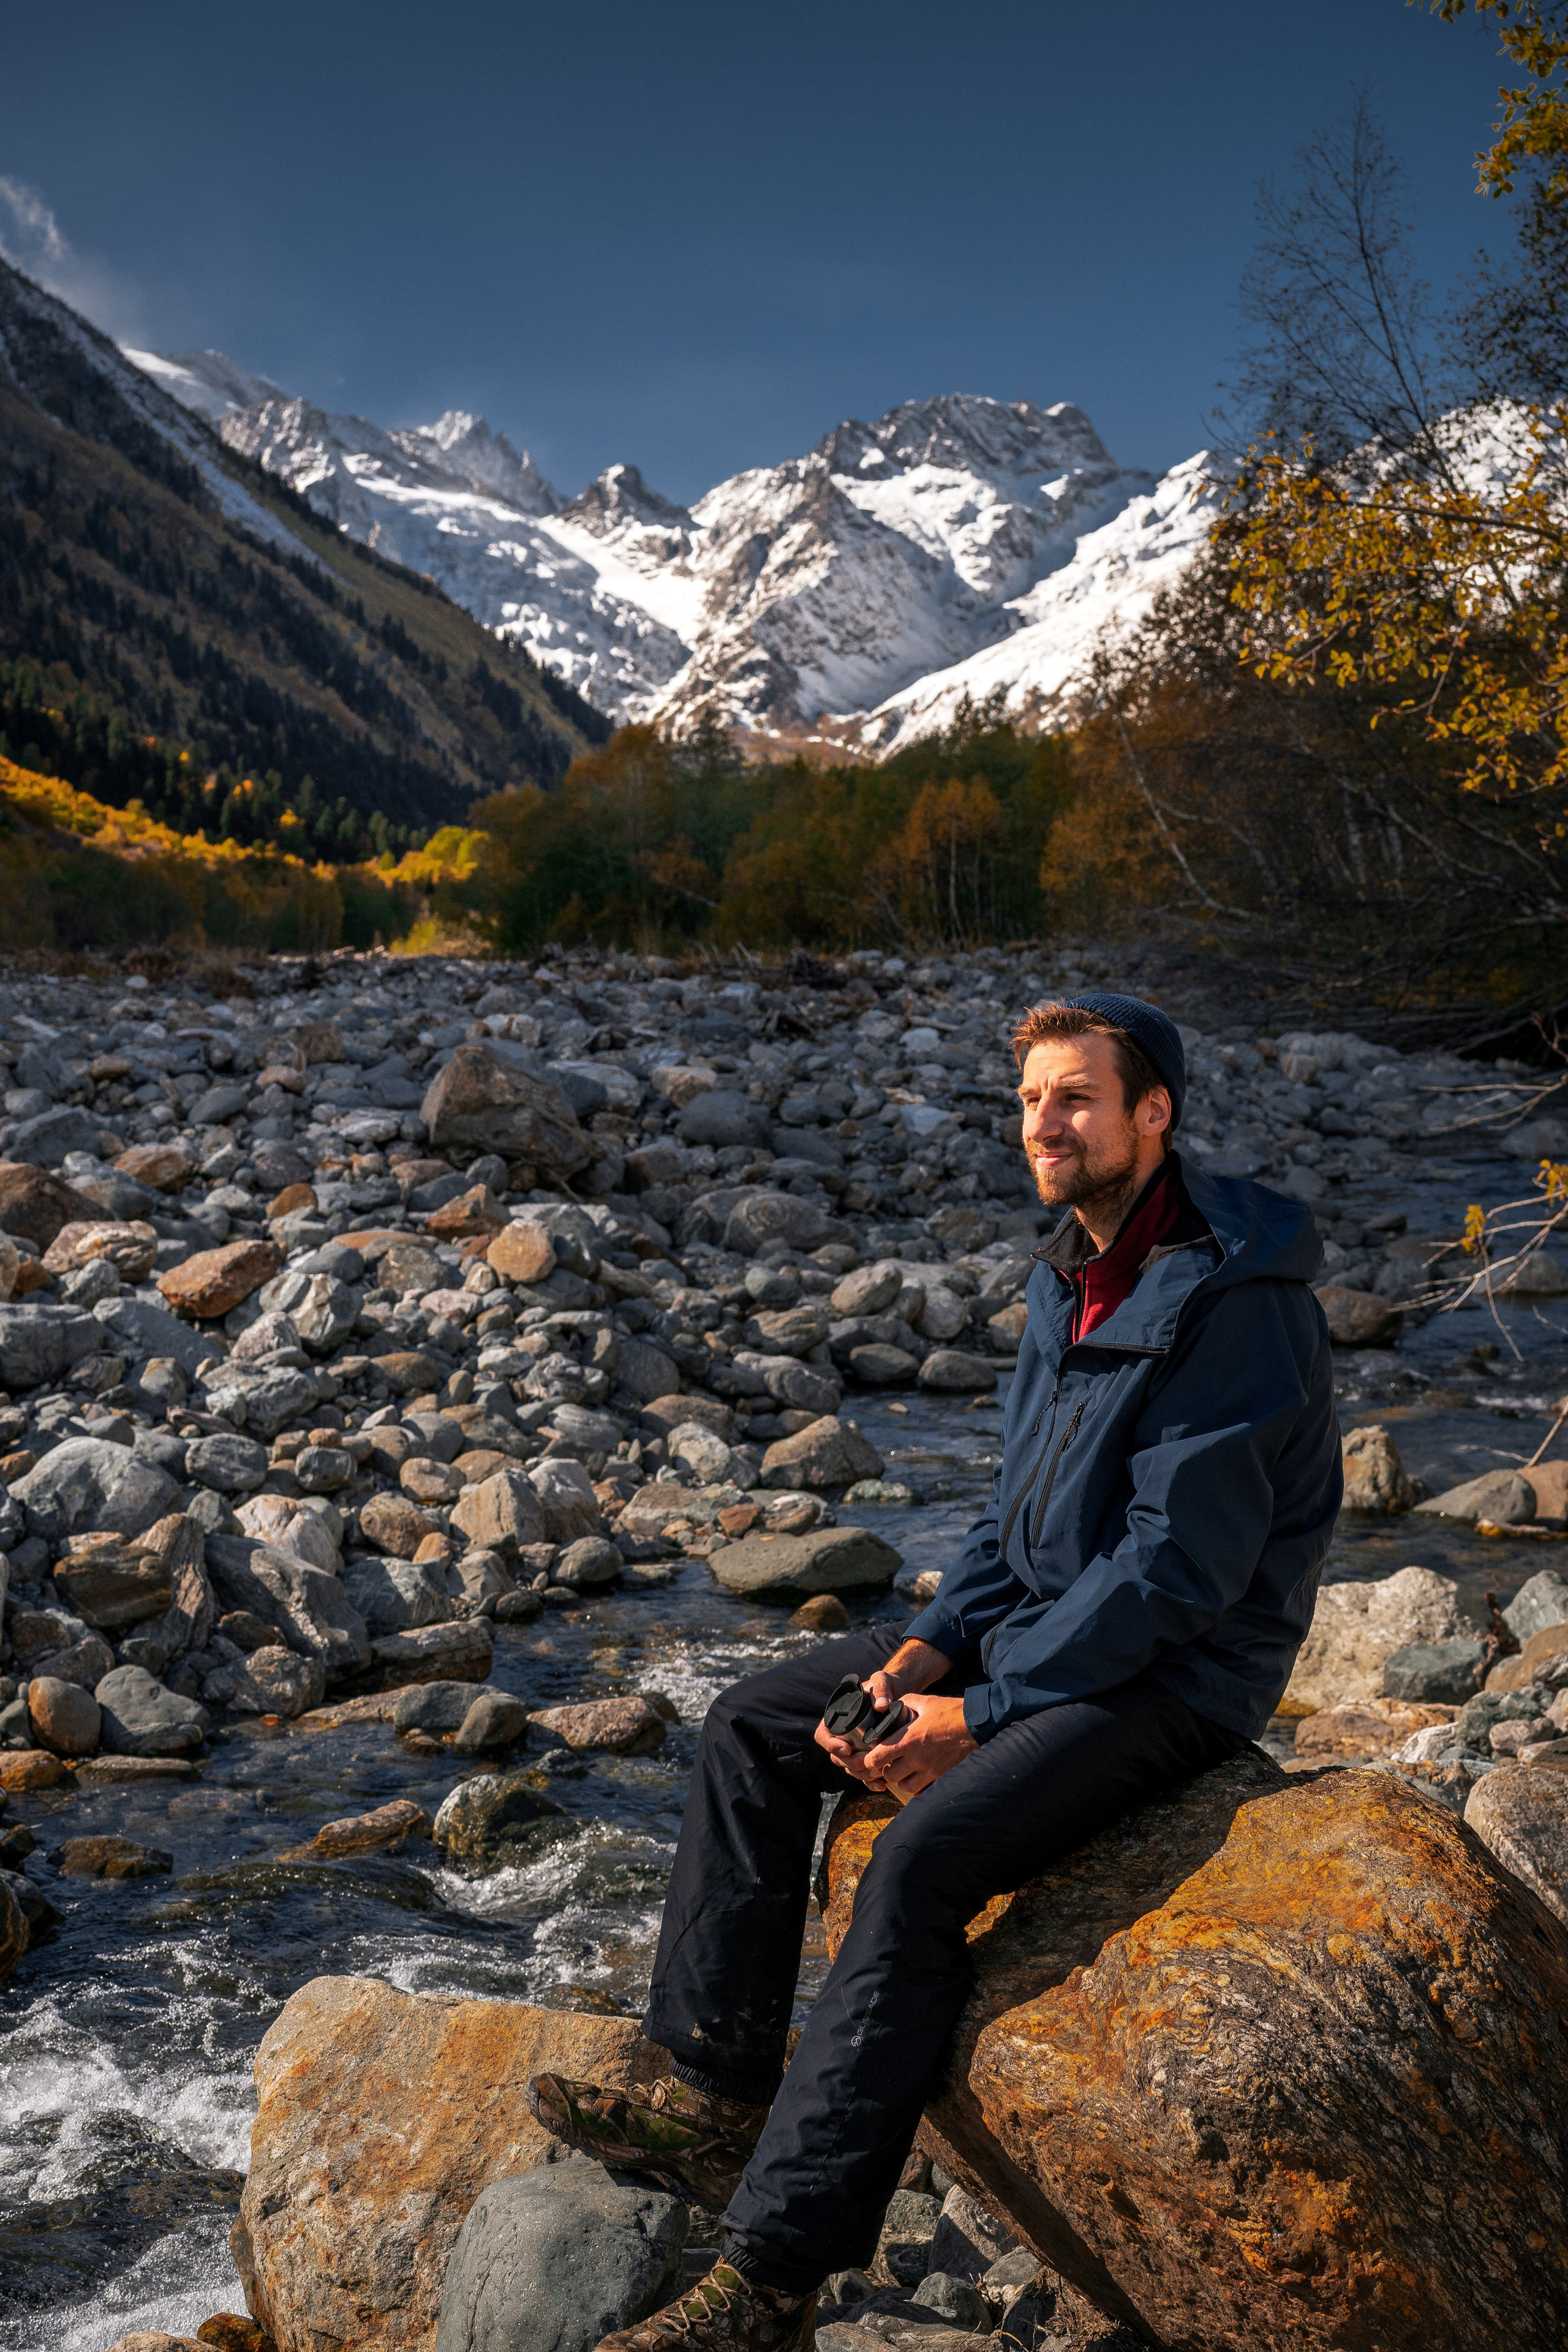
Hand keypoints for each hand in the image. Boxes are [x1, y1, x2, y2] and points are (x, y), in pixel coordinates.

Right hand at [813, 1638, 951, 1788]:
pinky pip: (863, 1774)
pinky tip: (882, 1786)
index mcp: (837, 1717)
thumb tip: (881, 1706)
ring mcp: (854, 1747)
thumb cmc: (886, 1685)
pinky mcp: (867, 1756)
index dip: (831, 1745)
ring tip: (880, 1774)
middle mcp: (842, 1734)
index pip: (822, 1735)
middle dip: (852, 1764)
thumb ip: (881, 1688)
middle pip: (837, 1757)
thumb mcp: (882, 1680)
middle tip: (870, 1764)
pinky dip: (870, 1782)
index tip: (847, 1749)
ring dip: (862, 1775)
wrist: (900, 1694)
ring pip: (850, 1769)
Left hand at [860, 1692, 975, 1798]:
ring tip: (904, 1770)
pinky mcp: (941, 1777)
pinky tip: (918, 1776)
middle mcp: (917, 1758)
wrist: (975, 1724)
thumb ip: (904, 1703)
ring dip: (901, 1779)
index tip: (872, 1754)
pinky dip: (917, 1787)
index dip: (869, 1759)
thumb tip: (891, 1706)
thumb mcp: (924, 1702)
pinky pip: (923, 1791)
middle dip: (885, 1770)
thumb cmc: (949, 1711)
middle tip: (890, 1761)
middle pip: (889, 1776)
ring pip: (905, 1787)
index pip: (877, 1758)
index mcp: (908, 1739)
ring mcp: (930, 1770)